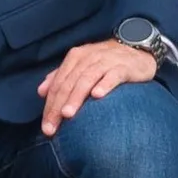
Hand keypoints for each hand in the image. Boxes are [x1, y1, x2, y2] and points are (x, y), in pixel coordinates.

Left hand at [37, 38, 157, 137]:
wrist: (137, 50)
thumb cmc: (105, 62)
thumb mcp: (81, 65)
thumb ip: (60, 76)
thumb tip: (41, 92)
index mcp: (74, 58)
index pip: (58, 84)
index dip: (50, 105)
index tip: (46, 127)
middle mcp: (87, 58)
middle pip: (69, 83)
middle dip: (58, 106)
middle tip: (52, 127)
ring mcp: (105, 61)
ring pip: (86, 79)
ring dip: (76, 97)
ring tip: (67, 114)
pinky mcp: (123, 67)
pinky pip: (112, 76)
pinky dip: (104, 84)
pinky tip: (97, 96)